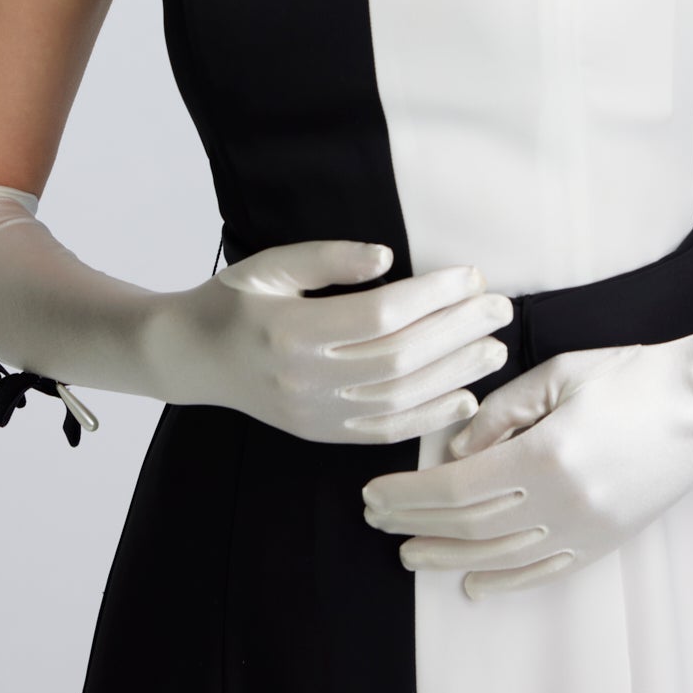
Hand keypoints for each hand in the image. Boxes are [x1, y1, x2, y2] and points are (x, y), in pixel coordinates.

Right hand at [146, 240, 513, 443]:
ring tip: (495, 348)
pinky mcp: (321, 435)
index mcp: (291, 331)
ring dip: (456, 374)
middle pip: (400, 358)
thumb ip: (328, 258)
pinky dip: (429, 417)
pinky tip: (465, 397)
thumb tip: (387, 257)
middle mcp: (306, 379)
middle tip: (501, 307)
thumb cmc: (235, 300)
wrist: (191, 358)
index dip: (432, 297)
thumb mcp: (271, 264)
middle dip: (458, 331)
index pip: (380, 316)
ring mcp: (315, 415)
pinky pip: (385, 432)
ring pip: (400, 398)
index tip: (471, 275)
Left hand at [361, 334, 692, 597]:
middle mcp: (563, 502)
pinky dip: (506, 582)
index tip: (374, 493)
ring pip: (501, 558)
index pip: (458, 488)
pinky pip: (546, 573)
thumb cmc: (628, 376)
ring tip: (410, 553)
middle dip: (415, 525)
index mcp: (546, 454)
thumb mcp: (557, 375)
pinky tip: (474, 584)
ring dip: (448, 558)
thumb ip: (500, 412)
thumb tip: (452, 450)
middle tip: (376, 521)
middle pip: (470, 526)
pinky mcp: (606, 542)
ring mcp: (587, 530)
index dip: (410, 495)